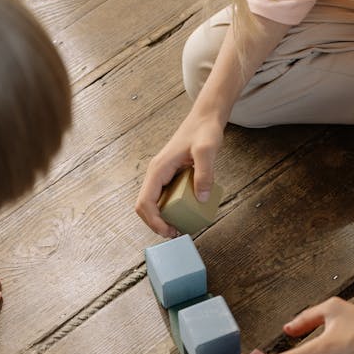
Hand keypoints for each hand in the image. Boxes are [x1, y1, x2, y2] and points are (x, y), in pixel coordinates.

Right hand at [135, 111, 224, 236]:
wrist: (205, 118)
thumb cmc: (204, 130)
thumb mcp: (207, 150)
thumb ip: (205, 173)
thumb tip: (202, 198)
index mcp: (158, 169)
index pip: (145, 202)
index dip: (153, 220)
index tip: (167, 231)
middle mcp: (156, 173)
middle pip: (145, 206)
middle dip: (156, 223)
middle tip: (174, 234)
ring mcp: (162, 175)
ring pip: (153, 204)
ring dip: (161, 219)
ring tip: (178, 228)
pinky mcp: (170, 177)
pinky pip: (164, 198)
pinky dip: (169, 211)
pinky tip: (184, 215)